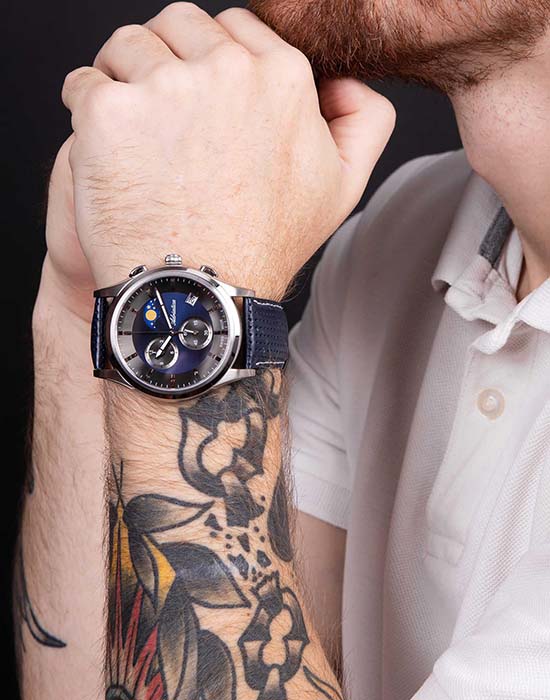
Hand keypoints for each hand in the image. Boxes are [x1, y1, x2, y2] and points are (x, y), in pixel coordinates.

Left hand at [61, 3, 394, 297]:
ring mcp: (164, 88)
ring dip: (125, 78)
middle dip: (170, 60)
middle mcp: (225, 71)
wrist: (201, 292)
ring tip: (136, 135)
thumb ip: (363, 121)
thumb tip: (347, 81)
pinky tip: (109, 150)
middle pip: (179, 24)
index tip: (202, 101)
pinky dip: (85, 108)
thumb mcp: (342, 187)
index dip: (213, 61)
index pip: (234, 27)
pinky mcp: (109, 112)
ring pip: (128, 45)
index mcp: (282, 77)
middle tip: (167, 118)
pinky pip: (82, 81)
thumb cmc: (264, 246)